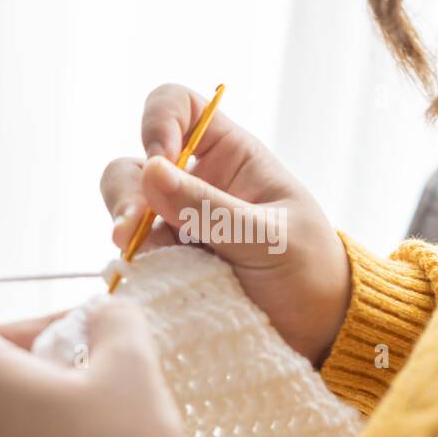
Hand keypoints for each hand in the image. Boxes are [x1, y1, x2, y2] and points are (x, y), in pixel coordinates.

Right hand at [100, 84, 351, 364]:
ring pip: (126, 204)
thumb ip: (211, 208)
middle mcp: (196, 182)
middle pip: (137, 161)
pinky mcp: (167, 262)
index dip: (159, 120)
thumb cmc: (308, 269)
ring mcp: (177, 223)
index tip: (159, 157)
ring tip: (129, 251)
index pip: (180, 107)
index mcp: (230, 156)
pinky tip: (140, 275)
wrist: (315, 329)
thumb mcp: (269, 237)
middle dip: (127, 189)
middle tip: (130, 229)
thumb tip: (150, 170)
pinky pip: (132, 251)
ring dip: (121, 222)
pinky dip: (129, 260)